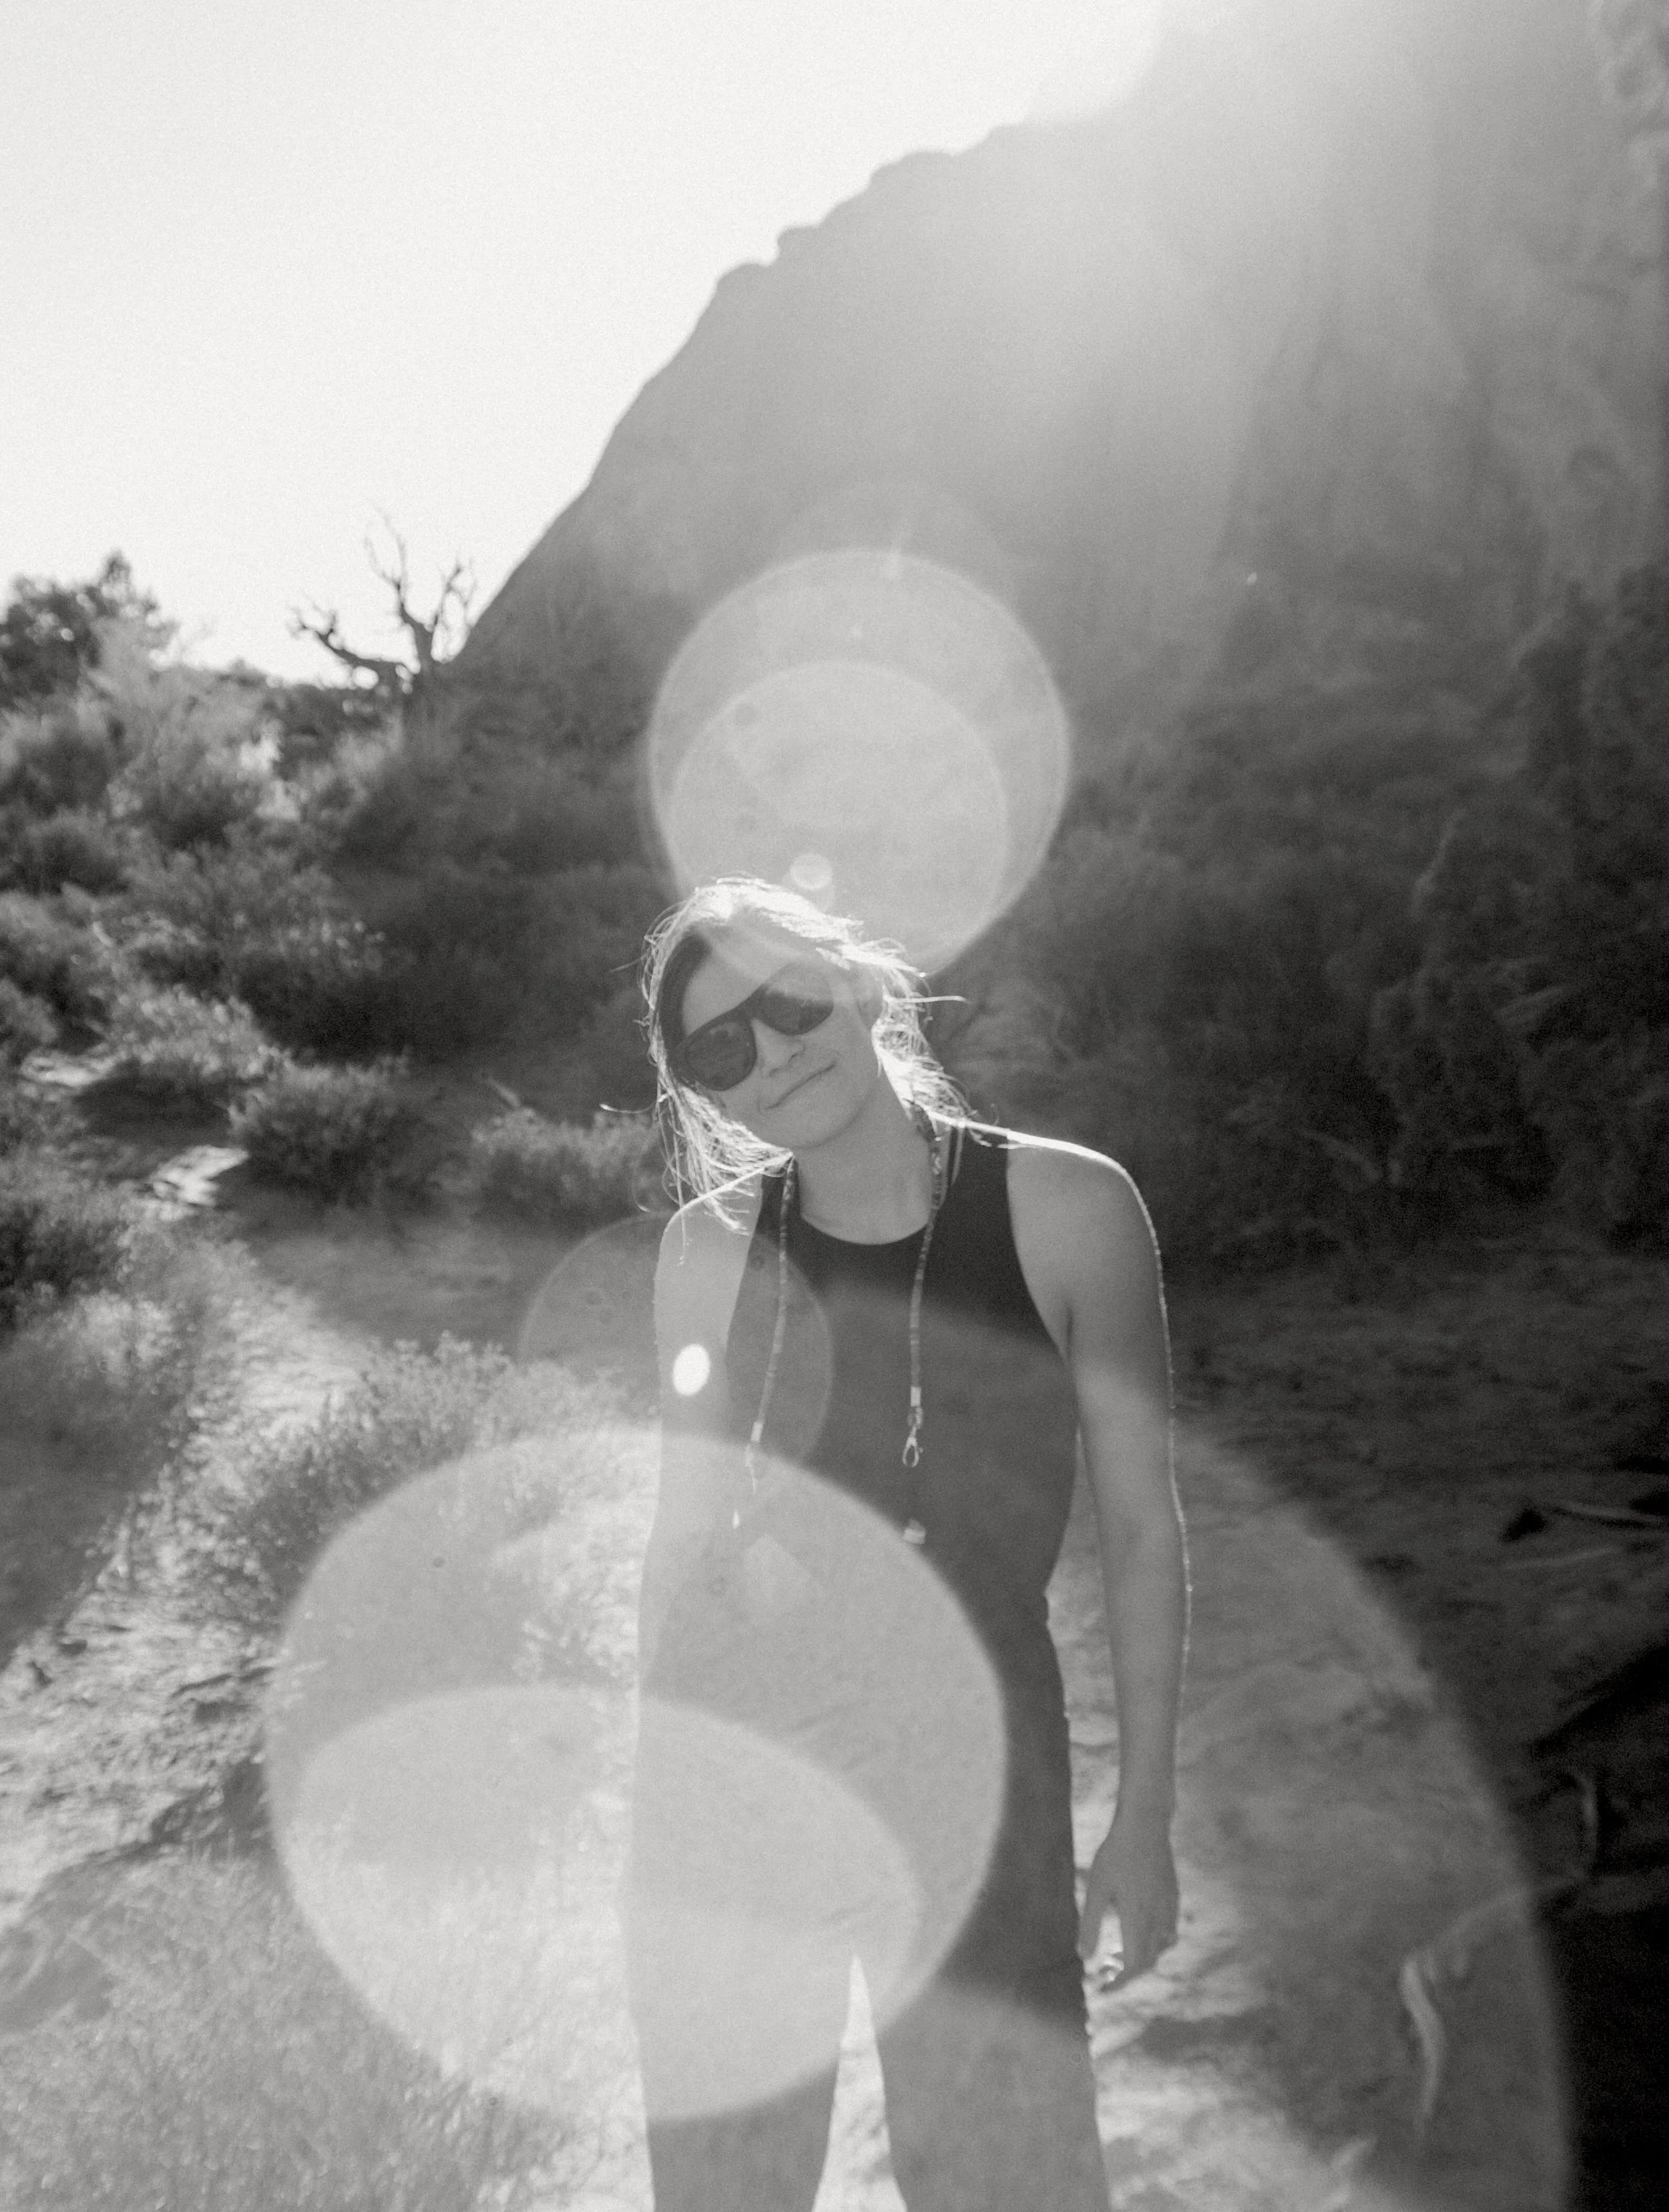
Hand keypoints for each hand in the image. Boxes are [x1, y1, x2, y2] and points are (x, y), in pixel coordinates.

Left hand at [1078, 1808, 1178, 1988]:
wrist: (1146, 1824)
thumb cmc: (1116, 1854)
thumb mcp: (1096, 1888)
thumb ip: (1090, 1925)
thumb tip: (1084, 1958)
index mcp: (1139, 1921)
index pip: (1134, 1967)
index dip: (1118, 1984)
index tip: (1101, 1990)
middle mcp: (1159, 1919)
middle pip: (1148, 1961)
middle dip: (1126, 1974)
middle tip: (1103, 1973)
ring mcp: (1169, 1908)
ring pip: (1160, 1948)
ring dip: (1140, 1958)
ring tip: (1115, 1954)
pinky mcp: (1173, 1896)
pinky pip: (1167, 1931)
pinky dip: (1152, 1942)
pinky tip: (1135, 1929)